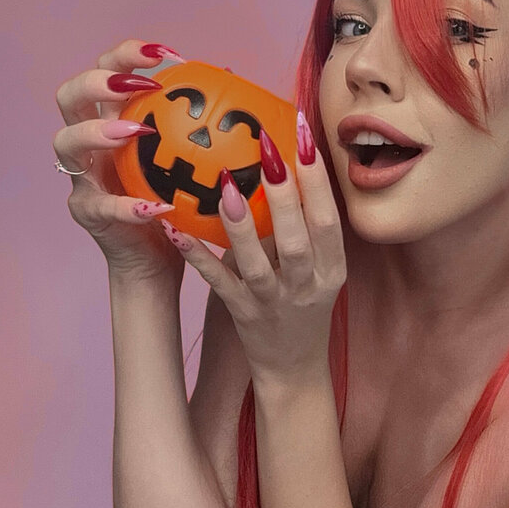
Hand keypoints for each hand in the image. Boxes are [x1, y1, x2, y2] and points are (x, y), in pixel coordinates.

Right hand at [54, 38, 187, 282]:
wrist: (161, 259)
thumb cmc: (181, 204)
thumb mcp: (197, 160)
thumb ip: (205, 122)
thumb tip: (235, 78)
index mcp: (114, 120)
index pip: (106, 71)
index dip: (127, 55)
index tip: (167, 55)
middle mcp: (91, 144)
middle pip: (70, 97)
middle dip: (96, 81)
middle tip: (136, 85)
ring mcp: (83, 178)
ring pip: (66, 143)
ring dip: (98, 132)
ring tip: (133, 131)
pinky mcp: (88, 213)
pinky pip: (100, 205)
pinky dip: (128, 205)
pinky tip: (158, 208)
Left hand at [161, 115, 346, 385]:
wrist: (295, 370)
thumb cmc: (304, 307)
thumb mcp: (320, 271)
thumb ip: (307, 228)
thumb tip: (286, 164)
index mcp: (331, 270)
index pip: (330, 221)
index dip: (320, 180)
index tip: (305, 136)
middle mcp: (307, 286)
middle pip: (299, 240)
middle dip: (286, 195)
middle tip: (268, 150)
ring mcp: (274, 303)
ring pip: (258, 264)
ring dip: (242, 227)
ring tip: (225, 187)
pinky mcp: (243, 316)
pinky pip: (219, 285)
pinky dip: (199, 258)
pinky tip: (177, 230)